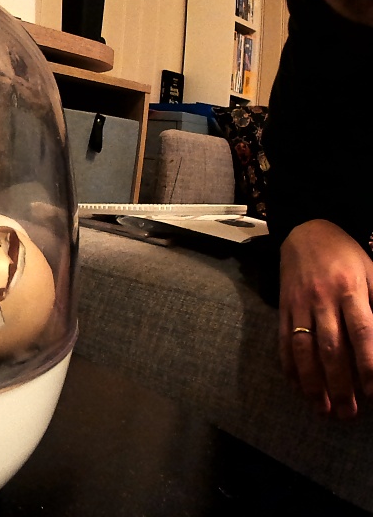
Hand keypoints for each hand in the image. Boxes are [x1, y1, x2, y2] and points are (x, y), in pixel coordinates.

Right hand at [279, 219, 372, 418]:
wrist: (306, 232)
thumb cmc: (347, 255)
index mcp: (350, 290)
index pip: (362, 334)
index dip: (367, 364)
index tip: (372, 392)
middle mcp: (322, 300)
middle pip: (331, 348)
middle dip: (340, 385)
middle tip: (349, 413)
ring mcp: (298, 305)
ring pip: (304, 349)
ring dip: (312, 382)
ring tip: (322, 409)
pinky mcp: (283, 307)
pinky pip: (282, 340)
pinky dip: (289, 366)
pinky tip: (297, 386)